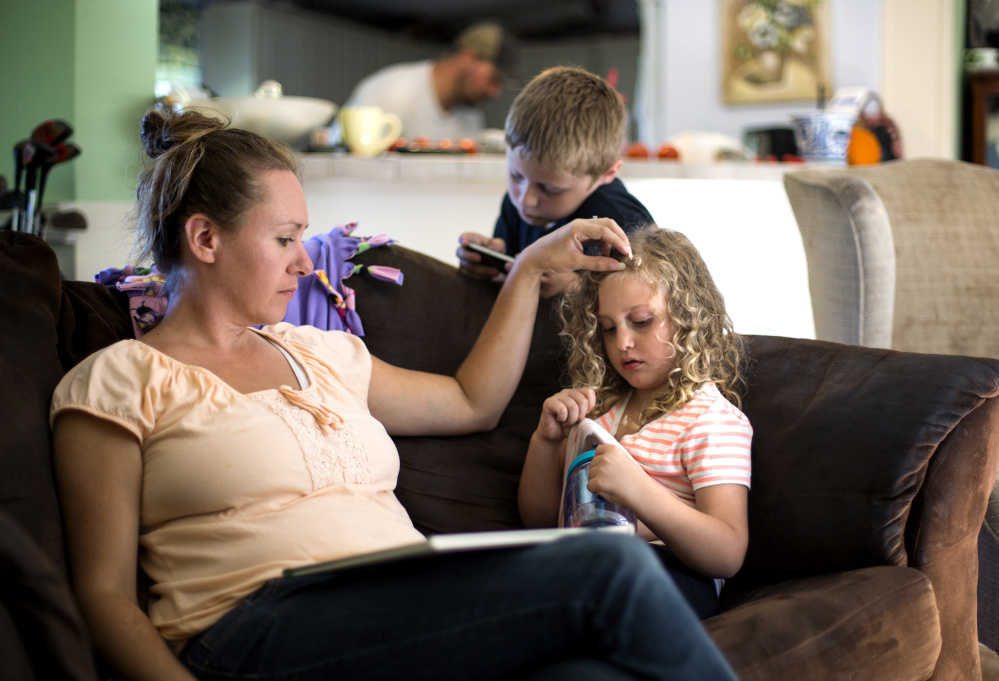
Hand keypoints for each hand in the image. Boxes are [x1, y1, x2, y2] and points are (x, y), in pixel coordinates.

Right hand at [457, 232, 507, 279]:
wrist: (494, 261)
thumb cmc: (494, 248)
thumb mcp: (499, 244)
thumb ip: (497, 245)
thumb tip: (491, 249)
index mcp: (470, 239)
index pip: (463, 238)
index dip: (462, 239)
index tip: (465, 242)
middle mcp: (463, 251)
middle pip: (461, 253)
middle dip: (469, 256)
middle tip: (479, 258)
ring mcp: (464, 263)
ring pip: (468, 267)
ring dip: (482, 269)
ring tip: (495, 271)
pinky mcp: (468, 273)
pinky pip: (474, 276)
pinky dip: (484, 276)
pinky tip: (493, 275)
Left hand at [515, 218, 631, 279]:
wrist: (535, 258)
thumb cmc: (551, 259)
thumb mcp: (575, 263)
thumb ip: (597, 264)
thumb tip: (617, 266)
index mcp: (578, 227)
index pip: (605, 230)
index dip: (619, 241)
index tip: (627, 254)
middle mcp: (581, 223)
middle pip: (608, 224)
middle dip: (619, 237)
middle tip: (626, 253)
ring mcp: (580, 227)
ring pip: (604, 228)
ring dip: (613, 240)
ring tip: (616, 255)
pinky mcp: (580, 232)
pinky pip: (598, 233)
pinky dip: (605, 242)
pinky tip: (605, 254)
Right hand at [536, 388, 595, 441]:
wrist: (553, 434)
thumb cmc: (568, 426)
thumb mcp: (580, 419)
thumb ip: (586, 412)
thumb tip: (589, 410)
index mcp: (576, 393)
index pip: (589, 392)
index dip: (591, 404)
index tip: (585, 414)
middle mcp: (567, 392)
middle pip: (583, 401)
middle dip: (580, 416)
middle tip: (573, 421)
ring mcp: (557, 396)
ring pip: (573, 406)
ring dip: (571, 419)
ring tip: (566, 422)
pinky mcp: (549, 402)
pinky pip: (562, 410)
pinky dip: (563, 418)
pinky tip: (559, 420)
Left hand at [587, 443, 645, 507]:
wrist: (643, 493)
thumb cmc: (636, 479)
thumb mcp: (625, 460)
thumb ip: (612, 457)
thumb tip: (599, 459)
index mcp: (613, 450)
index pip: (597, 450)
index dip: (600, 459)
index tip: (606, 467)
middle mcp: (606, 457)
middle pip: (592, 464)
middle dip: (598, 471)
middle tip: (611, 479)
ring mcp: (601, 469)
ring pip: (590, 475)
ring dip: (596, 481)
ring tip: (611, 485)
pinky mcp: (599, 482)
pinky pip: (589, 486)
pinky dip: (595, 490)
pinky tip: (606, 491)